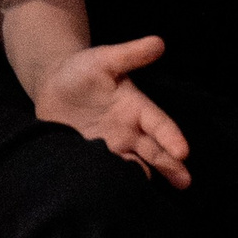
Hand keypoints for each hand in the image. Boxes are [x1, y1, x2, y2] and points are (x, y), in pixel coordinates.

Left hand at [34, 33, 190, 188]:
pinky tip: (117, 194)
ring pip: (133, 166)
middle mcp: (128, 132)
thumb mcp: (105, 58)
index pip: (159, 123)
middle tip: (184, 182)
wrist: (53, 85)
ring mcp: (111, 148)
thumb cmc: (82, 69)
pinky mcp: (91, 160)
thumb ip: (130, 54)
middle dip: (170, 166)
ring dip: (141, 177)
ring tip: (147, 194)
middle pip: (153, 151)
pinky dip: (113, 183)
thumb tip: (159, 42)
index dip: (171, 136)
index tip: (183, 151)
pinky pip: (105, 174)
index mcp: (136, 108)